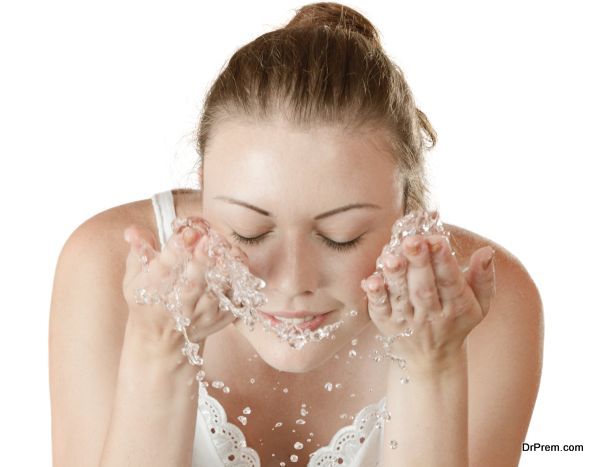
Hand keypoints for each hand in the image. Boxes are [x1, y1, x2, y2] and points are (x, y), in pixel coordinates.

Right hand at [122, 217, 245, 343]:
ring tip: (225, 247)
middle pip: (192, 283)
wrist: (162, 339)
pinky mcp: (221, 318)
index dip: (175, 251)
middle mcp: (177, 306)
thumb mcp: (134, 276)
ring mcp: (202, 314)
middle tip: (208, 238)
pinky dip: (238, 280)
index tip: (187, 232)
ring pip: (216, 291)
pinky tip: (235, 262)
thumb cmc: (148, 300)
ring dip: (222, 269)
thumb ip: (138, 249)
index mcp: (152, 292)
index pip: (162, 270)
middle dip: (200, 261)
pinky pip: (235, 299)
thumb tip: (133, 229)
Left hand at [361, 234, 495, 363]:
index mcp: (457, 307)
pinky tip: (370, 280)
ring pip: (401, 297)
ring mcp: (407, 322)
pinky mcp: (387, 325)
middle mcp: (432, 316)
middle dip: (418, 263)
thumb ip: (483, 277)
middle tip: (412, 240)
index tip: (437, 239)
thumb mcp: (479, 303)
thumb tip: (486, 251)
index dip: (444, 261)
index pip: (450, 281)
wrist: (432, 358)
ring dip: (395, 276)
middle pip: (424, 288)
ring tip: (391, 257)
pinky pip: (380, 310)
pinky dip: (376, 296)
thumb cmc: (457, 320)